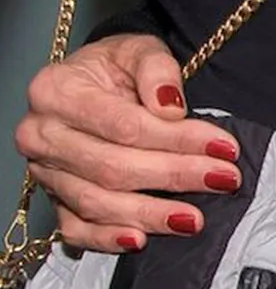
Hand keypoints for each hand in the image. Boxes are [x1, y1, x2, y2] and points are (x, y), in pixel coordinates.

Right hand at [16, 34, 239, 252]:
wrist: (89, 80)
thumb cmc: (114, 66)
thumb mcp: (138, 48)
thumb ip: (157, 70)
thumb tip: (170, 109)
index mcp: (55, 91)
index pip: (124, 125)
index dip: (177, 139)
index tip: (223, 146)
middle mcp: (41, 134)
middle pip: (112, 167)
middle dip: (174, 176)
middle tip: (222, 179)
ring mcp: (44, 170)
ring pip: (96, 201)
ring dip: (149, 213)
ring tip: (193, 217)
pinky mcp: (52, 196)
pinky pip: (73, 227)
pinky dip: (106, 238)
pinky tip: (139, 239)